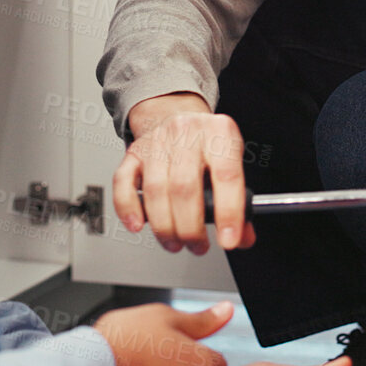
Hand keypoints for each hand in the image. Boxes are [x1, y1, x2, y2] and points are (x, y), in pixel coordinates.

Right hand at [113, 93, 256, 253]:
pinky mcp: (134, 152)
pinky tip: (138, 225)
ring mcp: (157, 141)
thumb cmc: (207, 146)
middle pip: (185, 187)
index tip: (229, 240)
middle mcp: (187, 132)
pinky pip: (123, 183)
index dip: (228, 212)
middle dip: (191, 228)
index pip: (227, 175)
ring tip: (175, 244)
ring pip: (156, 190)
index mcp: (220, 132)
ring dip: (164, 227)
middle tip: (197, 246)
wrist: (180, 119)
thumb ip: (240, 201)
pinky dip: (128, 208)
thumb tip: (242, 238)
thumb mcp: (231, 162)